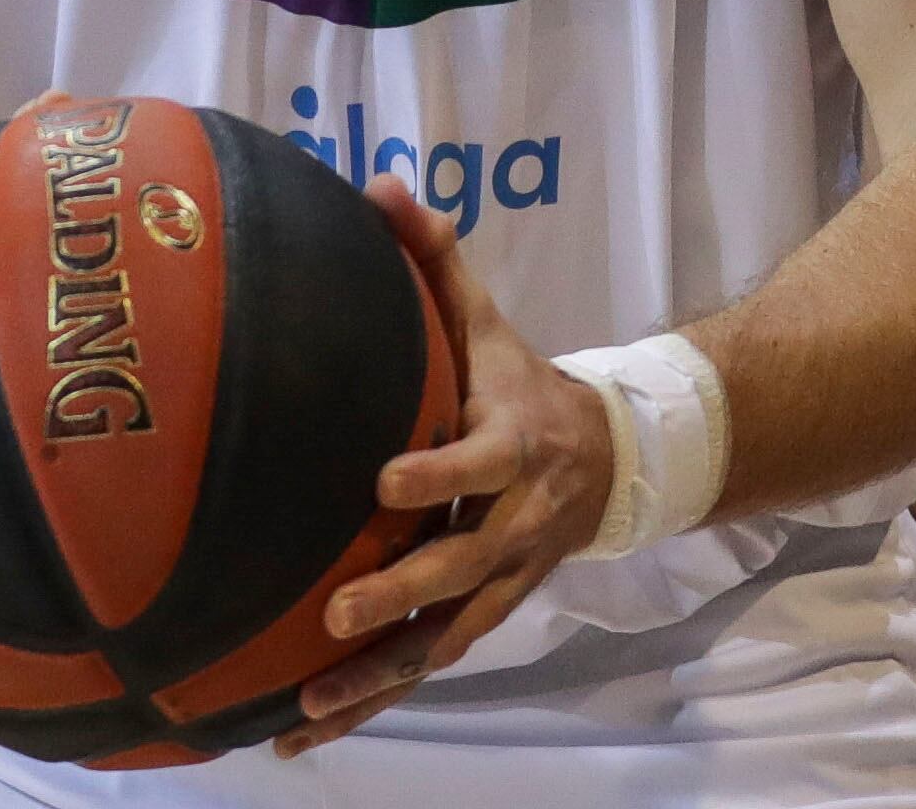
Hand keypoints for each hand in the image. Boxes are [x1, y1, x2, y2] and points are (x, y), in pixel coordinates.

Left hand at [283, 187, 618, 748]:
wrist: (609, 458)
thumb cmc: (516, 377)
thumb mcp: (487, 317)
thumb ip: (435, 258)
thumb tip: (382, 185)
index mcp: (512, 443)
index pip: (477, 462)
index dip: (438, 473)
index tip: (385, 480)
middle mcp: (512, 524)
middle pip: (461, 568)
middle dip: (402, 594)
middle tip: (337, 612)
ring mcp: (502, 580)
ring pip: (445, 641)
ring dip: (380, 678)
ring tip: (307, 709)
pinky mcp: (484, 613)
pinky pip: (430, 665)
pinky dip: (376, 700)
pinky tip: (306, 730)